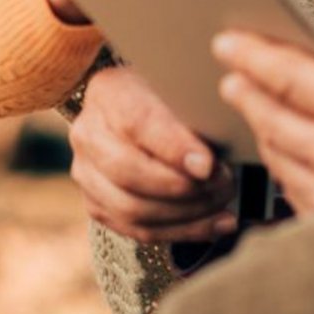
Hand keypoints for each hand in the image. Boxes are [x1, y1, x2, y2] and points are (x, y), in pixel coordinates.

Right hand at [68, 66, 237, 243]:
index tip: (209, 165)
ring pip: (132, 209)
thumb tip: (224, 143)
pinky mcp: (98, 206)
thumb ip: (193, 105)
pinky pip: (138, 230)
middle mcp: (88, 136)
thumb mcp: (177, 81)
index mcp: (108, 94)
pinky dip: (182, 232)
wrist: (130, 104)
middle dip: (184, 187)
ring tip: (225, 205)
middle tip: (226, 184)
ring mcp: (87, 176)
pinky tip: (216, 225)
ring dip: (186, 214)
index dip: (173, 148)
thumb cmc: (165, 88)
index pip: (137, 124)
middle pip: (129, 174)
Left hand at [213, 0, 313, 295]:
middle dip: (245, 89)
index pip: (288, 77)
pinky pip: (290, 188)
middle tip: (231, 69)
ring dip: (261, 125)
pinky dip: (282, 162)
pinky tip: (288, 147)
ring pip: (275, 154)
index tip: (227, 41)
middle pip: (268, 117)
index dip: (251, 55)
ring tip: (255, 102)